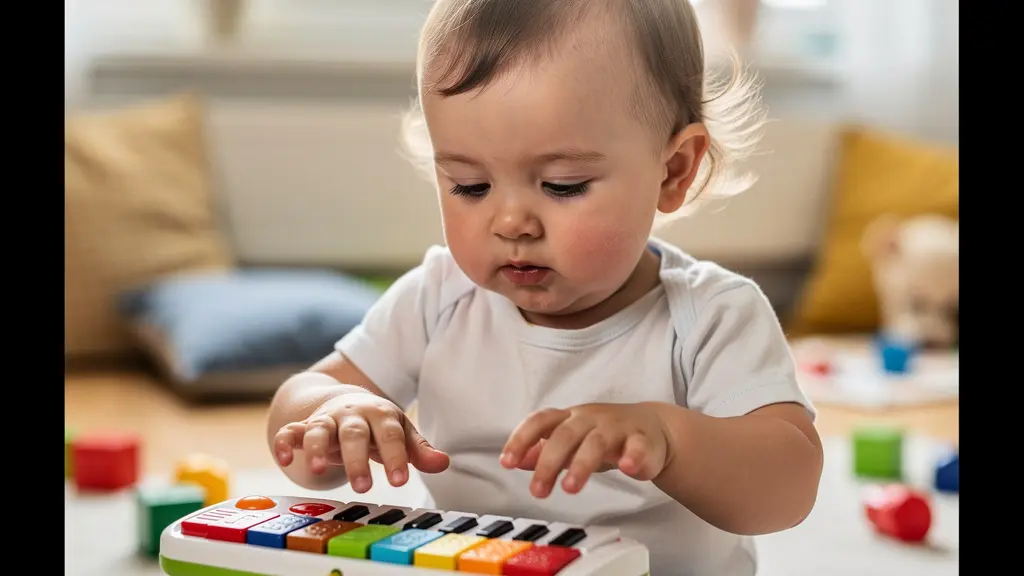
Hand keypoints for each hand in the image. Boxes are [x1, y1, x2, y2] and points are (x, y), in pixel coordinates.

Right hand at [272, 391, 449, 492]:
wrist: (347, 400)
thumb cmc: (379, 425)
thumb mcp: (400, 433)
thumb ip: (418, 450)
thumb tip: (443, 463)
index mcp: (381, 414)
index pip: (390, 435)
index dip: (395, 457)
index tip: (399, 481)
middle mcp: (352, 415)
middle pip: (354, 433)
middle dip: (357, 460)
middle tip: (364, 487)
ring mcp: (327, 419)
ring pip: (319, 429)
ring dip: (316, 447)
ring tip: (316, 470)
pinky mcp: (305, 426)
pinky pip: (290, 430)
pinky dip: (285, 441)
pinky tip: (284, 458)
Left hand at [500, 403, 670, 497]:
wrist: (653, 427)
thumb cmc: (605, 434)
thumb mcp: (571, 439)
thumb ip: (543, 450)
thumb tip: (514, 461)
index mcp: (570, 417)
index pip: (540, 421)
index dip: (521, 439)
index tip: (506, 462)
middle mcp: (591, 418)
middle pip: (566, 435)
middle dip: (549, 463)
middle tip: (538, 491)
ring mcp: (617, 427)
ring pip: (597, 442)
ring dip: (581, 465)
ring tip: (570, 488)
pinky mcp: (643, 440)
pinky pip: (638, 446)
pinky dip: (632, 457)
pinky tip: (626, 469)